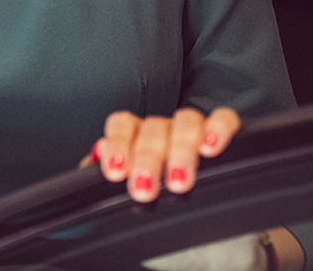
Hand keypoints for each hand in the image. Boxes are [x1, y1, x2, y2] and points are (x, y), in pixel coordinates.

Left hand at [87, 108, 239, 202]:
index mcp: (134, 134)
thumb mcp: (122, 184)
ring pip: (186, 122)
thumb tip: (88, 167)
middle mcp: (161, 127)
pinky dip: (218, 130)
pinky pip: (224, 119)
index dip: (117, 144)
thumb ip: (102, 174)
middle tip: (144, 189)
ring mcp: (191, 127)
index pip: (122, 124)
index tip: (115, 172)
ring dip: (180, 152)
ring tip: (178, 181)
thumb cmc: (147, 185)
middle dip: (147, 160)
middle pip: (153, 129)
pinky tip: (210, 149)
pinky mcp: (222, 130)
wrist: (187, 193)